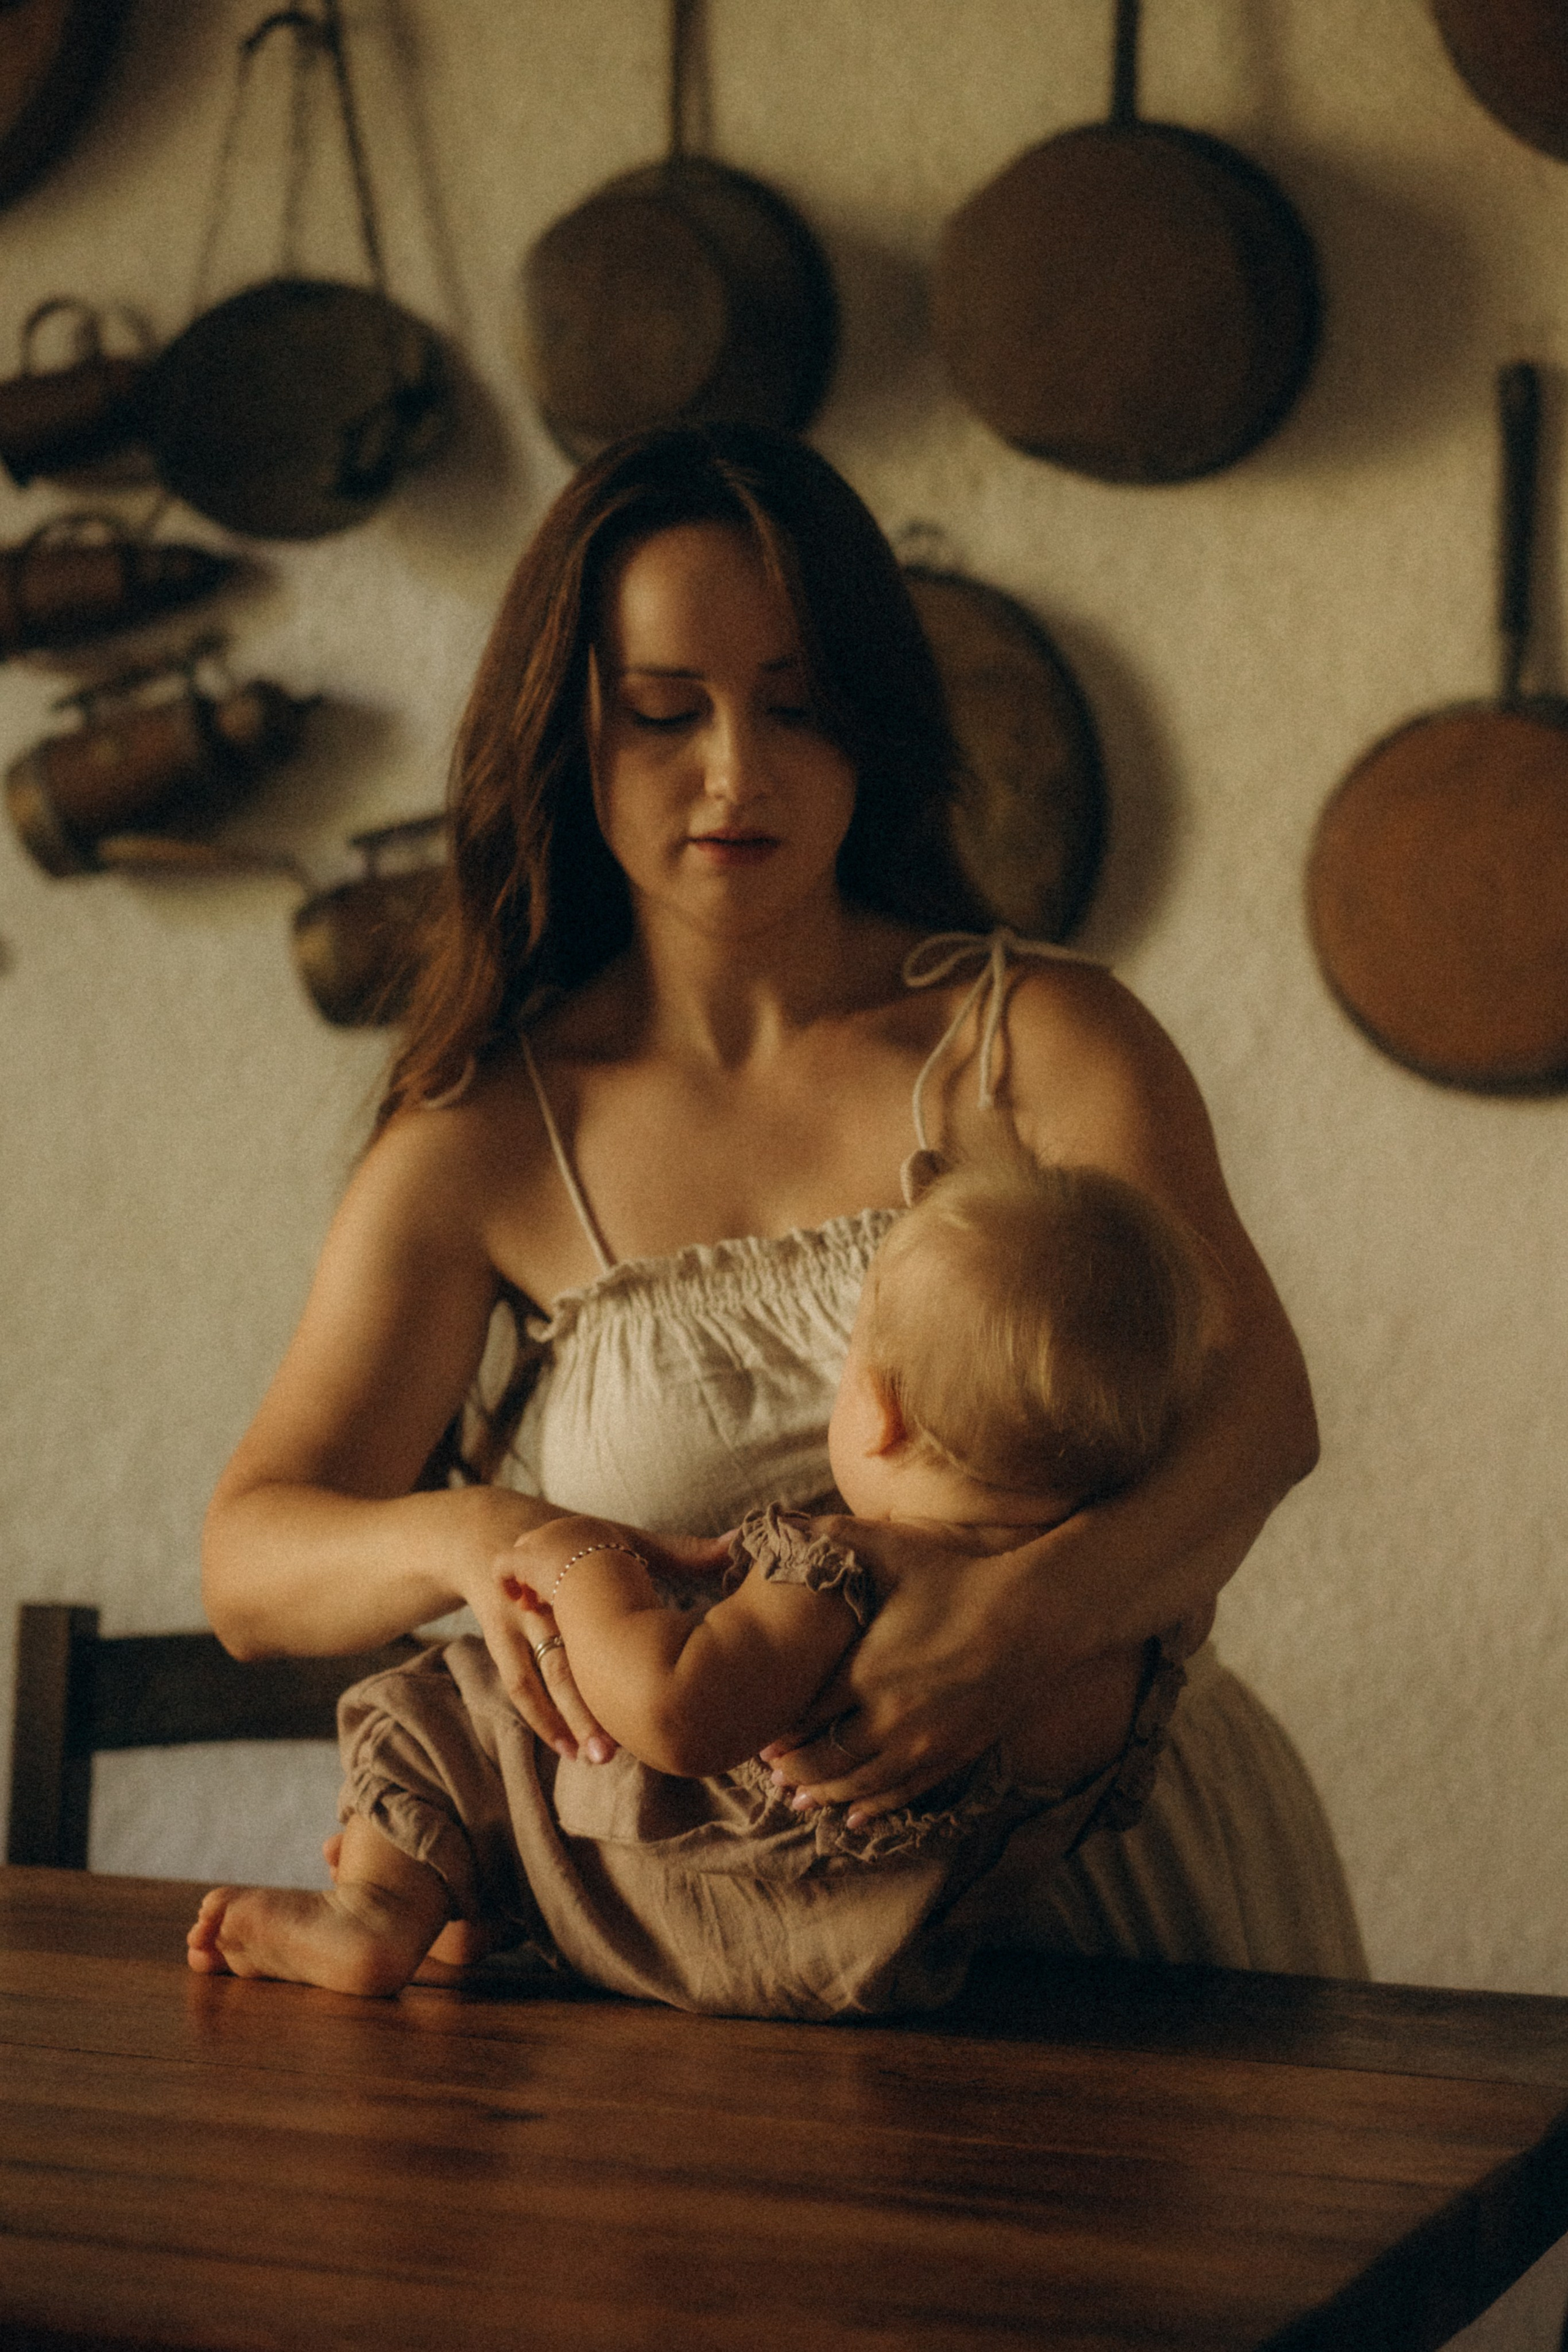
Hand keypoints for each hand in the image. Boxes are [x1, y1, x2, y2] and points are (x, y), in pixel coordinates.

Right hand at [499, 1514, 728, 1760]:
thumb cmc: (572, 1536)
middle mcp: (543, 1597)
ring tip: (598, 1757)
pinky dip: (542, 1719)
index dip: (631, 1637)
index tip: (665, 1674)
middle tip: (622, 1746)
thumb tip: (736, 1546)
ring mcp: (517, 1620)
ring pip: (541, 1675)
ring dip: (568, 1717)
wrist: (491, 1531)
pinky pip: (519, 1683)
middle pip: (567, 1653)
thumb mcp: (619, 1536)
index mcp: (576, 1567)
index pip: (602, 1606)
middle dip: (591, 1701)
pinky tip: (569, 1749)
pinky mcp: (499, 1638)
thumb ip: (678, 1550)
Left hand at [759, 1516, 1032, 1823]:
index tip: (759, 1733)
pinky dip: (875, 1807)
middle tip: (769, 1773)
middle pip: (825, 1759)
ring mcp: (923, 1743)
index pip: (804, 1715)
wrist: (1031, 1617)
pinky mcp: (953, 1755)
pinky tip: (856, 1816)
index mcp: (864, 1673)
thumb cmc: (958, 1579)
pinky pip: (904, 1792)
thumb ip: (834, 1536)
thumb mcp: (893, 1550)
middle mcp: (888, 1718)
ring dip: (825, 1794)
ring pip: (860, 1784)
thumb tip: (784, 1522)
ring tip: (799, 1800)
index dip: (778, 1729)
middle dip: (793, 1769)